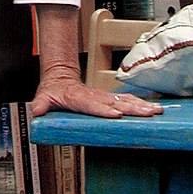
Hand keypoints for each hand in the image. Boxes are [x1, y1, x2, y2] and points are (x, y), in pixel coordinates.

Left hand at [31, 75, 163, 119]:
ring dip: (140, 106)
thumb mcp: (43, 97)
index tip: (116, 115)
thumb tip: (36, 111)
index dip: (103, 110)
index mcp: (77, 97)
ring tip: (156, 111)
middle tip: (148, 114)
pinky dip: (140, 103)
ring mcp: (102, 96)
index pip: (91, 105)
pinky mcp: (108, 98)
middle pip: (114, 103)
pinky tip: (153, 108)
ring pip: (124, 101)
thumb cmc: (53, 91)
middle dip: (132, 108)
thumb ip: (40, 104)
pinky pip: (126, 100)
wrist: (60, 78)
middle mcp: (93, 96)